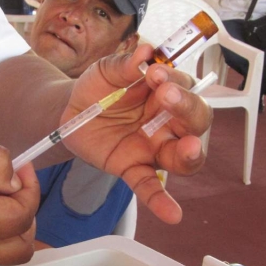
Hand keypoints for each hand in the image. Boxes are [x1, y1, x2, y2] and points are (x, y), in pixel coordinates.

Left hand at [60, 44, 212, 223]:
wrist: (69, 111)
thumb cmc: (97, 88)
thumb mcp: (106, 70)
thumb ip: (124, 63)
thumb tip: (145, 51)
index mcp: (165, 93)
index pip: (185, 87)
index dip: (176, 80)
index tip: (156, 74)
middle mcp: (167, 121)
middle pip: (196, 120)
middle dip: (187, 108)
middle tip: (167, 97)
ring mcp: (153, 147)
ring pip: (184, 156)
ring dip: (191, 153)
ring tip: (190, 148)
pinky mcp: (134, 168)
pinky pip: (151, 186)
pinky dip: (161, 201)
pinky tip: (172, 215)